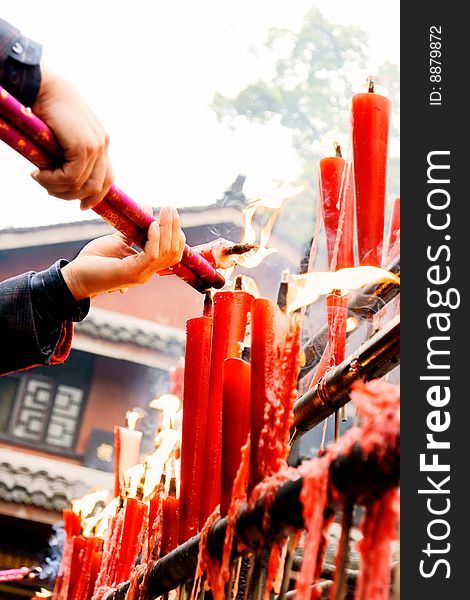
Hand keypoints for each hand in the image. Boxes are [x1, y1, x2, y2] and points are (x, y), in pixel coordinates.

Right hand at [30, 65, 112, 208]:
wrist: (43, 84)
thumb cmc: (47, 109)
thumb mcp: (62, 138)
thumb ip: (69, 156)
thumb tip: (63, 182)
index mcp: (101, 143)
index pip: (106, 179)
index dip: (95, 197)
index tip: (81, 206)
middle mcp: (103, 145)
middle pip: (97, 187)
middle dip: (72, 196)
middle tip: (49, 190)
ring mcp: (96, 145)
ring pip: (82, 185)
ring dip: (58, 188)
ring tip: (39, 179)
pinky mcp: (84, 146)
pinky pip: (71, 176)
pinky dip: (53, 180)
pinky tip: (38, 173)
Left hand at [61, 207, 185, 299]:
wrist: (75, 276)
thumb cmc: (93, 260)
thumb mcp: (117, 240)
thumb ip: (133, 228)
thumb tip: (147, 208)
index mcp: (146, 266)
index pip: (172, 253)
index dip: (176, 233)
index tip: (170, 214)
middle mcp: (148, 272)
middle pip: (173, 252)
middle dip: (175, 228)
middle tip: (170, 209)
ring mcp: (141, 274)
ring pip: (166, 252)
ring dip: (168, 229)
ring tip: (166, 211)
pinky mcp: (132, 273)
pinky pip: (152, 255)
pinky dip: (155, 238)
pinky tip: (152, 224)